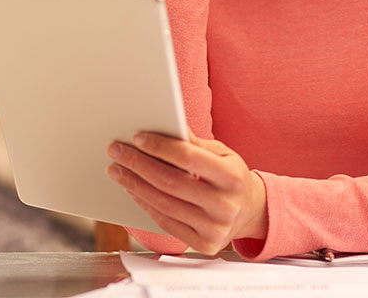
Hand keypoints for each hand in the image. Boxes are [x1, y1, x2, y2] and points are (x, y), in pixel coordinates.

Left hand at [106, 132, 266, 254]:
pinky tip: (132, 189)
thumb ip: (194, 143)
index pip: (188, 157)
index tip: (136, 137)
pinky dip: (145, 203)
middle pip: (169, 182)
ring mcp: (215, 228)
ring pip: (163, 204)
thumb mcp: (222, 154)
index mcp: (232, 177)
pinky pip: (165, 222)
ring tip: (117, 170)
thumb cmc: (231, 176)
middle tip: (115, 151)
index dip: (159, 146)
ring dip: (134, 184)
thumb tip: (164, 123)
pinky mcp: (204, 244)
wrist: (251, 212)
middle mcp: (225, 205)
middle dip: (137, 164)